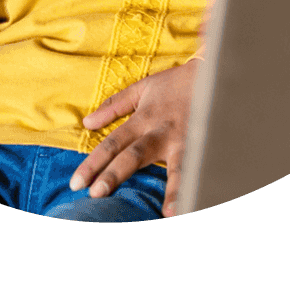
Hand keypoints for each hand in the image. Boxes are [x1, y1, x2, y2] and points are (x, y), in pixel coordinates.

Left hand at [71, 62, 197, 216]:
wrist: (212, 75)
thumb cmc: (174, 84)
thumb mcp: (141, 89)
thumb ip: (114, 106)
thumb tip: (87, 122)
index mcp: (144, 119)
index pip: (113, 143)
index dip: (93, 162)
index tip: (77, 183)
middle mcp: (161, 132)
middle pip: (134, 156)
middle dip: (115, 175)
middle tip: (96, 195)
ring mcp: (185, 141)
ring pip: (175, 167)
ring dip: (171, 191)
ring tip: (169, 214)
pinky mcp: (205, 145)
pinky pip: (200, 168)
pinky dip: (198, 185)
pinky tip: (196, 204)